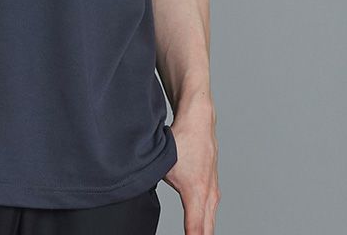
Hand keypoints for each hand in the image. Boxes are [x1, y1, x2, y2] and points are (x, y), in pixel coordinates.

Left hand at [162, 106, 220, 233]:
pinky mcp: (213, 188)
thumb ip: (150, 182)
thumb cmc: (180, 142)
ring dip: (202, 233)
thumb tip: (132, 192)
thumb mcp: (162, 165)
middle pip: (206, 230)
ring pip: (210, 223)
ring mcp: (213, 192)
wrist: (199, 122)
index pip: (196, 230)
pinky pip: (210, 213)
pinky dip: (206, 225)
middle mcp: (209, 195)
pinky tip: (200, 231)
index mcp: (196, 192)